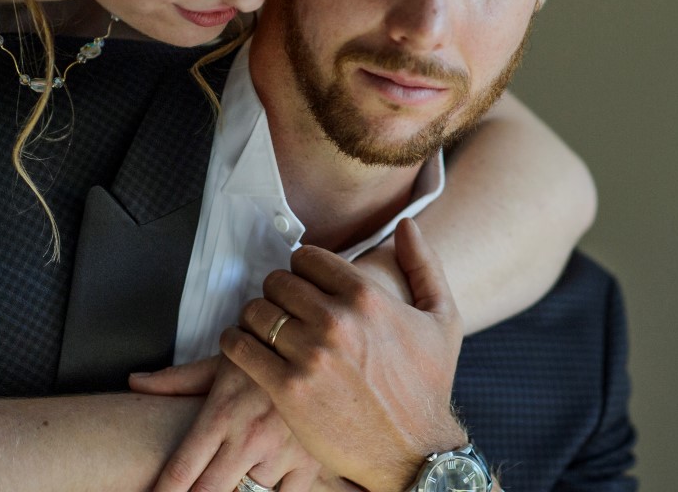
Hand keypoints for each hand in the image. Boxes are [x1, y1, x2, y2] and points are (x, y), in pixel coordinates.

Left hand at [130, 355, 321, 491]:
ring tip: (235, 479)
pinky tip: (264, 489)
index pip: (181, 470)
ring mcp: (281, 451)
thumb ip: (178, 380)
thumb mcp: (222, 361)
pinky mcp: (310, 461)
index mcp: (221, 413)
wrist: (321, 343)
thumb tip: (134, 382)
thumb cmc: (266, 352)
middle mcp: (248, 436)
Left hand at [220, 219, 466, 491]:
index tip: (302, 282)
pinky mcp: (288, 389)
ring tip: (263, 327)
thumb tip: (407, 224)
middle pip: (278, 281)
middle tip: (282, 307)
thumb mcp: (443, 319)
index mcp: (367, 296)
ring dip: (255, 316)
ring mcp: (310, 355)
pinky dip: (234, 342)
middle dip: (277, 291)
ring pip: (256, 311)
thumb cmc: (429, 385)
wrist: (416, 453)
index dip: (300, 267)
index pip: (306, 257)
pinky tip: (243, 345)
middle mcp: (336, 320)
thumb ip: (424, 264)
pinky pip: (240, 348)